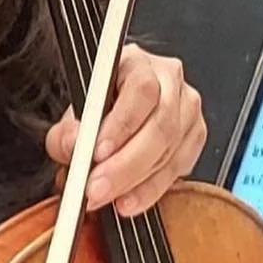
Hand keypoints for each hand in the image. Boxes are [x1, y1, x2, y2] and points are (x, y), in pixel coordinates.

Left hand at [45, 46, 205, 218]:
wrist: (115, 111)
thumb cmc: (98, 105)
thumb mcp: (74, 113)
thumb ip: (67, 131)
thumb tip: (74, 146)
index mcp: (137, 63)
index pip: (140, 89)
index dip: (121, 124)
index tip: (96, 153)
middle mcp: (168, 80)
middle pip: (160, 124)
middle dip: (125, 164)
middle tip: (97, 188)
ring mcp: (187, 108)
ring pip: (171, 150)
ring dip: (137, 182)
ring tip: (110, 199)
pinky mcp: (195, 136)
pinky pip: (180, 168)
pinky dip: (153, 189)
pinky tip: (132, 199)